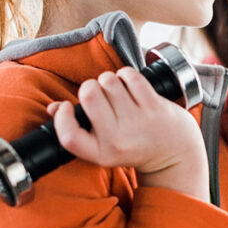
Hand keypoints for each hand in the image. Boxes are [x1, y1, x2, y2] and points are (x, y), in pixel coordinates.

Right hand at [49, 68, 208, 197]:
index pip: (69, 136)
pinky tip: (129, 83)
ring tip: (116, 88)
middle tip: (100, 93)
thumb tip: (54, 108)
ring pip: (109, 81)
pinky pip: (131, 77)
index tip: (66, 106)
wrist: (174, 152)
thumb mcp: (103, 147)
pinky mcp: (154, 107)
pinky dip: (126, 74)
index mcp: (101, 153)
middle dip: (90, 86)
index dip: (62, 116)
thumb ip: (77, 130)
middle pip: (89, 95)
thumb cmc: (133, 145)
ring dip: (109, 79)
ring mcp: (138, 123)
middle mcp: (118, 140)